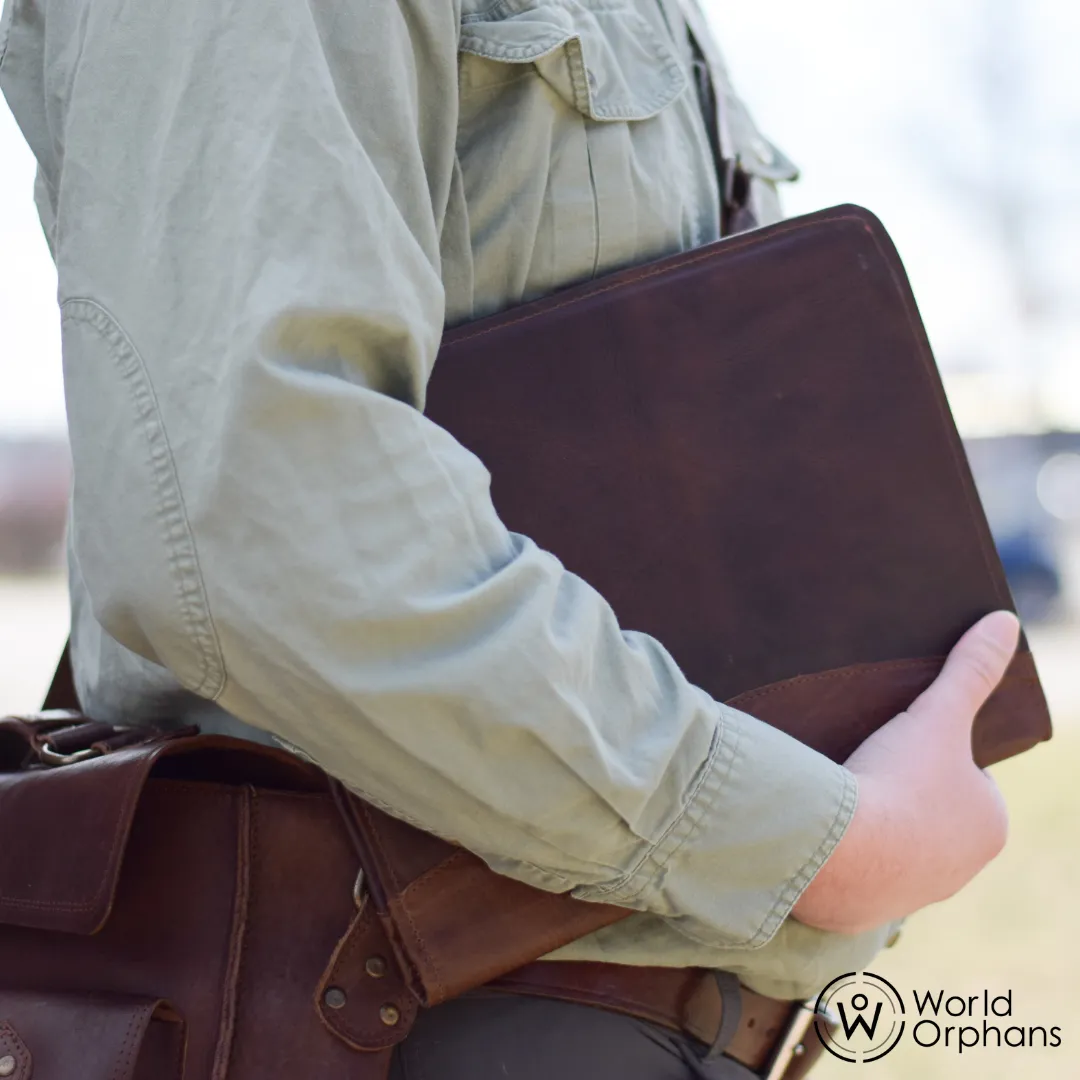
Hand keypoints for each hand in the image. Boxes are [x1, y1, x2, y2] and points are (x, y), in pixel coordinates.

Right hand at [790, 610, 1018, 934]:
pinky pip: (860, 869)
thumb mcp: (936, 715)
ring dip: (876, 820)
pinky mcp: (867, 909)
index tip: (902, 740)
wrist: (839, 851)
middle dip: (904, 788)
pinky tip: (826, 826)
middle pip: (932, 811)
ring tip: (843, 788)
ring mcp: (914, 893)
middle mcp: (963, 868)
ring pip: (897, 842)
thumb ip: (970, 671)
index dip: (935, 753)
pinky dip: (848, 849)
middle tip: (868, 759)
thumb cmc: (900, 783)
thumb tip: (1004, 622)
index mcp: (991, 825)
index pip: (970, 779)